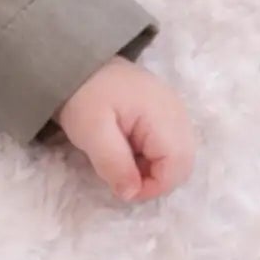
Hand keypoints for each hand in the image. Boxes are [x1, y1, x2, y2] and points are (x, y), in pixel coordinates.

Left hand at [53, 56, 194, 201]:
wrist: (76, 64)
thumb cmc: (83, 96)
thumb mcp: (91, 132)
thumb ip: (114, 163)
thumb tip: (131, 195)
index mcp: (164, 116)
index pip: (177, 165)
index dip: (154, 187)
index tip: (124, 190)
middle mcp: (179, 114)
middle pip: (183, 163)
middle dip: (155, 180)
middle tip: (122, 178)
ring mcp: (175, 112)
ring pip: (177, 156)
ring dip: (152, 169)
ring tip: (121, 161)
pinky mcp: (165, 114)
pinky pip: (169, 144)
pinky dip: (151, 156)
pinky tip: (127, 150)